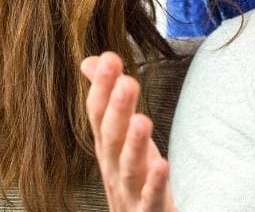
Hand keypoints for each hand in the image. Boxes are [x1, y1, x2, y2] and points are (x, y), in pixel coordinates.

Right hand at [81, 52, 177, 211]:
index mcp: (108, 148)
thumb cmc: (131, 177)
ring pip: (128, 168)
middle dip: (116, 110)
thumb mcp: (119, 136)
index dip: (102, 87)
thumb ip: (107, 100)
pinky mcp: (148, 210)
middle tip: (126, 80)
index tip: (110, 57)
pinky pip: (150, 198)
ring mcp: (129, 192)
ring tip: (141, 120)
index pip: (99, 114)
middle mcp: (113, 169)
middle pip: (111, 137)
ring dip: (134, 145)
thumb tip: (91, 60)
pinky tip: (162, 165)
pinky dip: (154, 183)